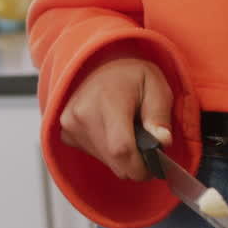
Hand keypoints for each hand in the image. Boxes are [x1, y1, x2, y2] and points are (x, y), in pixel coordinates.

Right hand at [59, 56, 172, 180]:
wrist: (97, 62)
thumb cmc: (129, 74)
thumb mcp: (156, 86)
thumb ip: (160, 115)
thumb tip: (162, 141)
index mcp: (108, 100)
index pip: (122, 148)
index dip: (141, 166)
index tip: (153, 166)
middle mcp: (83, 114)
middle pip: (115, 161)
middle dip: (135, 163)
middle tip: (145, 145)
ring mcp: (70, 125)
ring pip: (106, 161)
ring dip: (121, 156)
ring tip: (126, 130)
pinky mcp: (65, 132)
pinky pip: (93, 154)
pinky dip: (106, 151)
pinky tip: (109, 129)